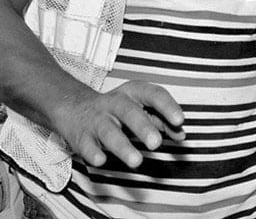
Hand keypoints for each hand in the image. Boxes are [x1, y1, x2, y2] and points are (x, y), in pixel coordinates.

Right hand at [52, 80, 185, 168]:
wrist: (73, 108)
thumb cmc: (117, 111)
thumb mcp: (140, 109)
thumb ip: (163, 121)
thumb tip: (181, 135)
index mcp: (133, 93)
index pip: (152, 94)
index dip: (167, 106)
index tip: (180, 120)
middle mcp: (114, 104)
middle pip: (129, 112)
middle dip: (143, 127)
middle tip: (156, 143)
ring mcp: (96, 120)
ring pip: (109, 132)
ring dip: (122, 146)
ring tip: (137, 161)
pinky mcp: (82, 137)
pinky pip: (87, 145)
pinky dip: (93, 153)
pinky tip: (101, 160)